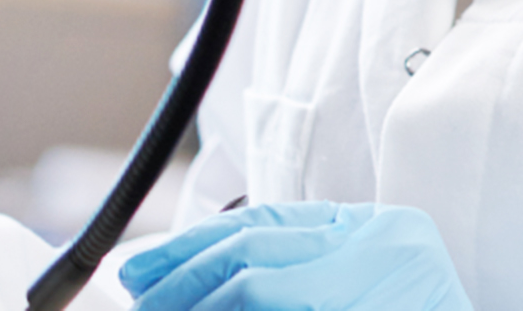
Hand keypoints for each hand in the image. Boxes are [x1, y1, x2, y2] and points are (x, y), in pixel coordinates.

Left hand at [120, 204, 469, 310]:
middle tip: (138, 299)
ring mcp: (377, 282)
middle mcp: (384, 246)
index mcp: (382, 232)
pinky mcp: (358, 307)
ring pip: (252, 284)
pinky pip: (268, 302)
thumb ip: (295, 278)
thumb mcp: (356, 291)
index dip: (197, 242)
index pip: (270, 221)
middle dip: (182, 275)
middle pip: (255, 246)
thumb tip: (184, 284)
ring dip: (192, 305)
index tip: (142, 270)